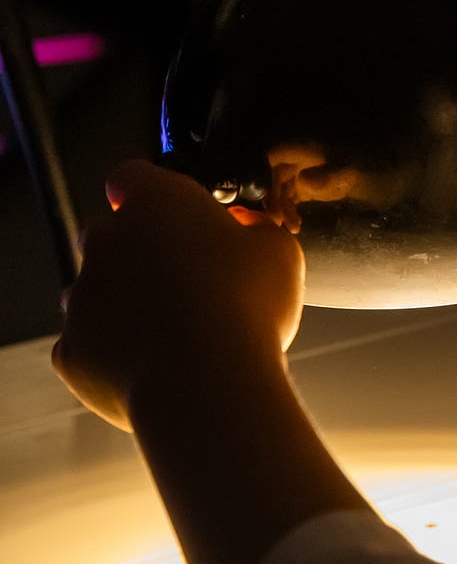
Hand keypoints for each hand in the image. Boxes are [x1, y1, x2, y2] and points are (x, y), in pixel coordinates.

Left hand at [52, 159, 304, 431]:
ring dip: (124, 303)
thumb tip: (246, 228)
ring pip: (95, 291)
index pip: (131, 177)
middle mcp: (105, 240)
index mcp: (153, 203)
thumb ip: (257, 228)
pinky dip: (113, 353)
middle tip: (187, 283)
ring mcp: (81, 297)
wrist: (205, 386)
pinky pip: (87, 344)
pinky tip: (154, 367)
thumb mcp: (279, 251)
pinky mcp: (70, 349)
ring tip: (173, 333)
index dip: (152, 195)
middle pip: (109, 235)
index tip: (175, 217)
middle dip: (139, 253)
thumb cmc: (246, 309)